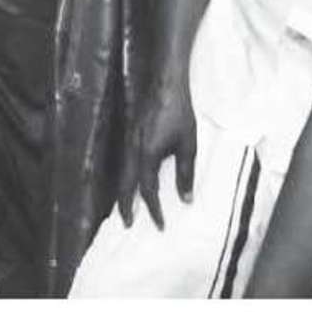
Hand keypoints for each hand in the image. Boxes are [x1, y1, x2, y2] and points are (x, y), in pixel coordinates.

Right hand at [119, 79, 197, 229]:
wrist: (165, 86)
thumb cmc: (179, 115)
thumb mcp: (188, 145)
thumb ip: (185, 173)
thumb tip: (185, 199)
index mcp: (147, 156)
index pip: (147, 190)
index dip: (154, 209)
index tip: (160, 225)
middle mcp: (133, 151)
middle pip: (125, 185)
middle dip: (125, 205)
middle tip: (127, 223)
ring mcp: (129, 142)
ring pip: (122, 174)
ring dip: (123, 193)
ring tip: (126, 207)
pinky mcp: (131, 136)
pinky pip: (125, 163)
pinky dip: (126, 178)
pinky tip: (131, 180)